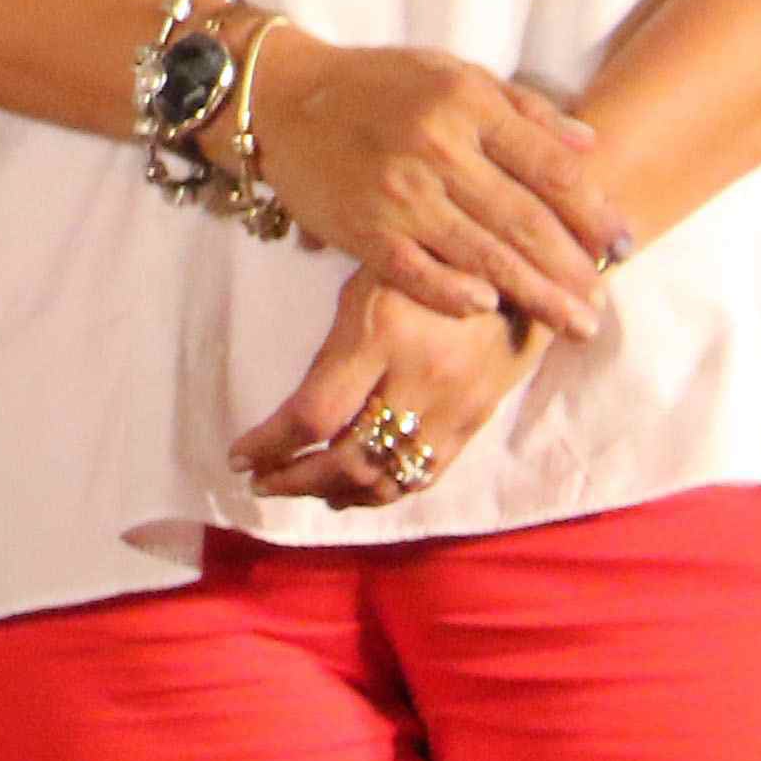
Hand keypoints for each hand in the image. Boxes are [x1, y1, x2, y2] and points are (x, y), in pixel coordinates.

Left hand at [227, 267, 552, 512]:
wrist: (521, 277)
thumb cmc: (425, 267)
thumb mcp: (367, 282)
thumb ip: (335, 348)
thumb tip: (293, 413)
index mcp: (378, 335)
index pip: (314, 414)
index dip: (271, 444)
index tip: (238, 455)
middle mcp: (417, 380)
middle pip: (347, 459)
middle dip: (294, 480)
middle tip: (260, 481)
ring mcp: (452, 409)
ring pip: (386, 479)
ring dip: (334, 493)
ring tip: (297, 488)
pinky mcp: (475, 425)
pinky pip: (423, 477)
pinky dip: (381, 492)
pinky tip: (350, 492)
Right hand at [240, 27, 630, 338]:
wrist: (282, 98)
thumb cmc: (376, 85)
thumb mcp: (452, 73)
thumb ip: (523, 108)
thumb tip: (591, 146)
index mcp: (465, 104)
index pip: (551, 168)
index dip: (595, 212)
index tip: (623, 245)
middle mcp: (436, 148)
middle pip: (526, 221)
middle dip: (574, 269)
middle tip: (602, 303)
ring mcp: (398, 193)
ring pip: (484, 255)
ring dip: (536, 295)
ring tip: (574, 324)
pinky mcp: (362, 228)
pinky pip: (418, 272)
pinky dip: (454, 294)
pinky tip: (487, 307)